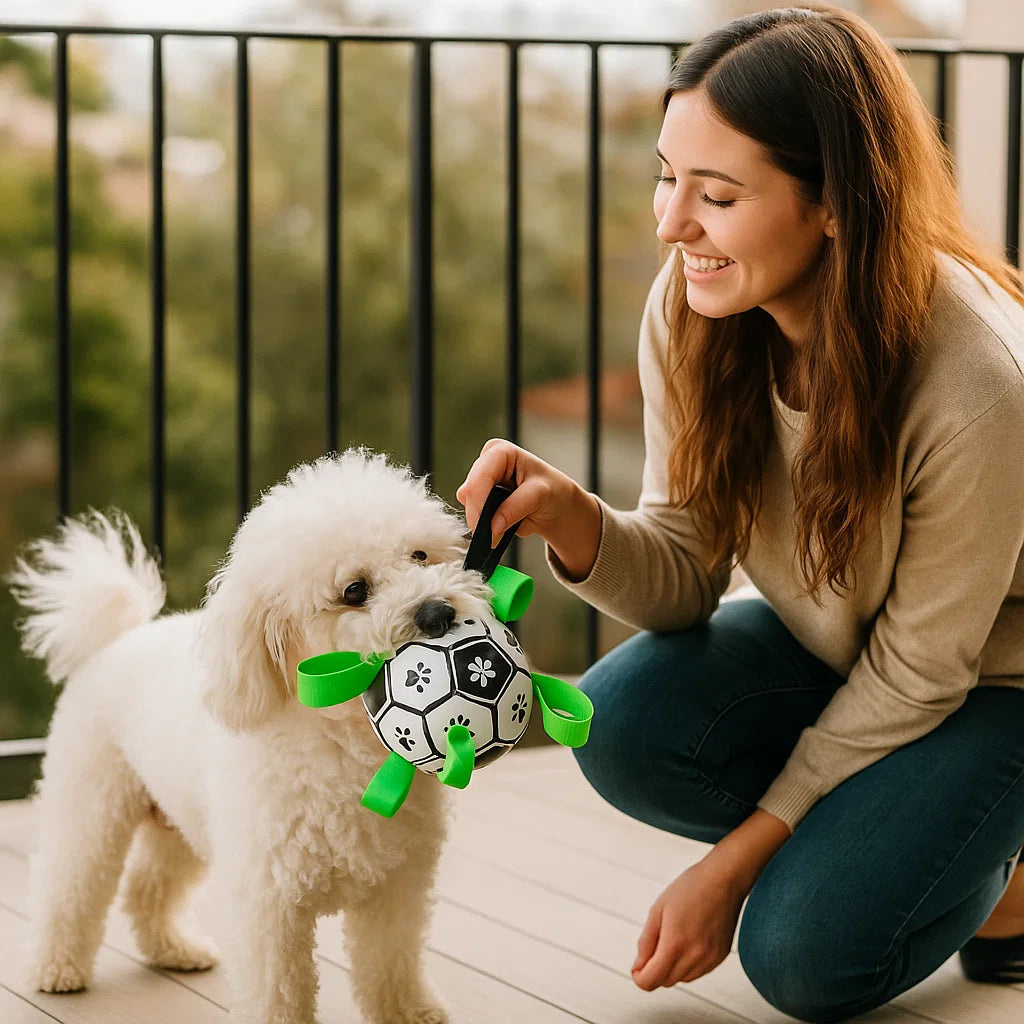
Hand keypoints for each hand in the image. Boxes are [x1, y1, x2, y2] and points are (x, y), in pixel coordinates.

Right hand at [457, 441, 599, 580]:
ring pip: (467, 504)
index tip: (484, 526)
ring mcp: (481, 480)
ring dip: (482, 520)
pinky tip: (499, 524)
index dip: (479, 501)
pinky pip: (471, 513)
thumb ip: (515, 508)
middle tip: (493, 535)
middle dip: (479, 515)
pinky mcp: (479, 497)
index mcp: (500, 452)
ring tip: (504, 526)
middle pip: (469, 491)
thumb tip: (493, 526)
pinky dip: (484, 523)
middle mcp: (486, 463)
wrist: (555, 504)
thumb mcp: (539, 495)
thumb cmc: (551, 490)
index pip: (481, 476)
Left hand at [631, 858, 748, 989]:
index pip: (651, 981)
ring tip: (673, 937)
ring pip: (682, 979)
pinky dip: (687, 965)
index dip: (639, 977)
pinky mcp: (720, 957)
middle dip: (654, 970)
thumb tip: (638, 966)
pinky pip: (697, 972)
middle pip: (665, 982)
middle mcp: (694, 957)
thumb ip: (646, 942)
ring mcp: (710, 959)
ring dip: (672, 968)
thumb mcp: (658, 910)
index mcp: (675, 944)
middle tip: (654, 945)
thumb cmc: (690, 889)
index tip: (637, 967)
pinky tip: (687, 941)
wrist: (723, 879)